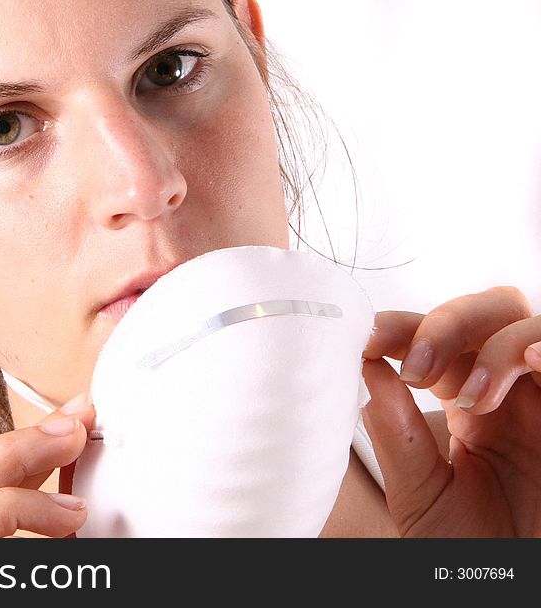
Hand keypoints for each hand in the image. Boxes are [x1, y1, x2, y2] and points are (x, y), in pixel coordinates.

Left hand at [362, 286, 540, 536]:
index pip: (434, 339)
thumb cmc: (470, 546)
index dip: (402, 328)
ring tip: (472, 398)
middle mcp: (508, 389)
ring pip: (526, 326)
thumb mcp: (421, 492)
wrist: (512, 585)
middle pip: (484, 313)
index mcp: (465, 399)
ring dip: (494, 347)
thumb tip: (368, 368)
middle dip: (445, 325)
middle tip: (417, 369)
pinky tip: (531, 362)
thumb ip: (396, 433)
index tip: (368, 338)